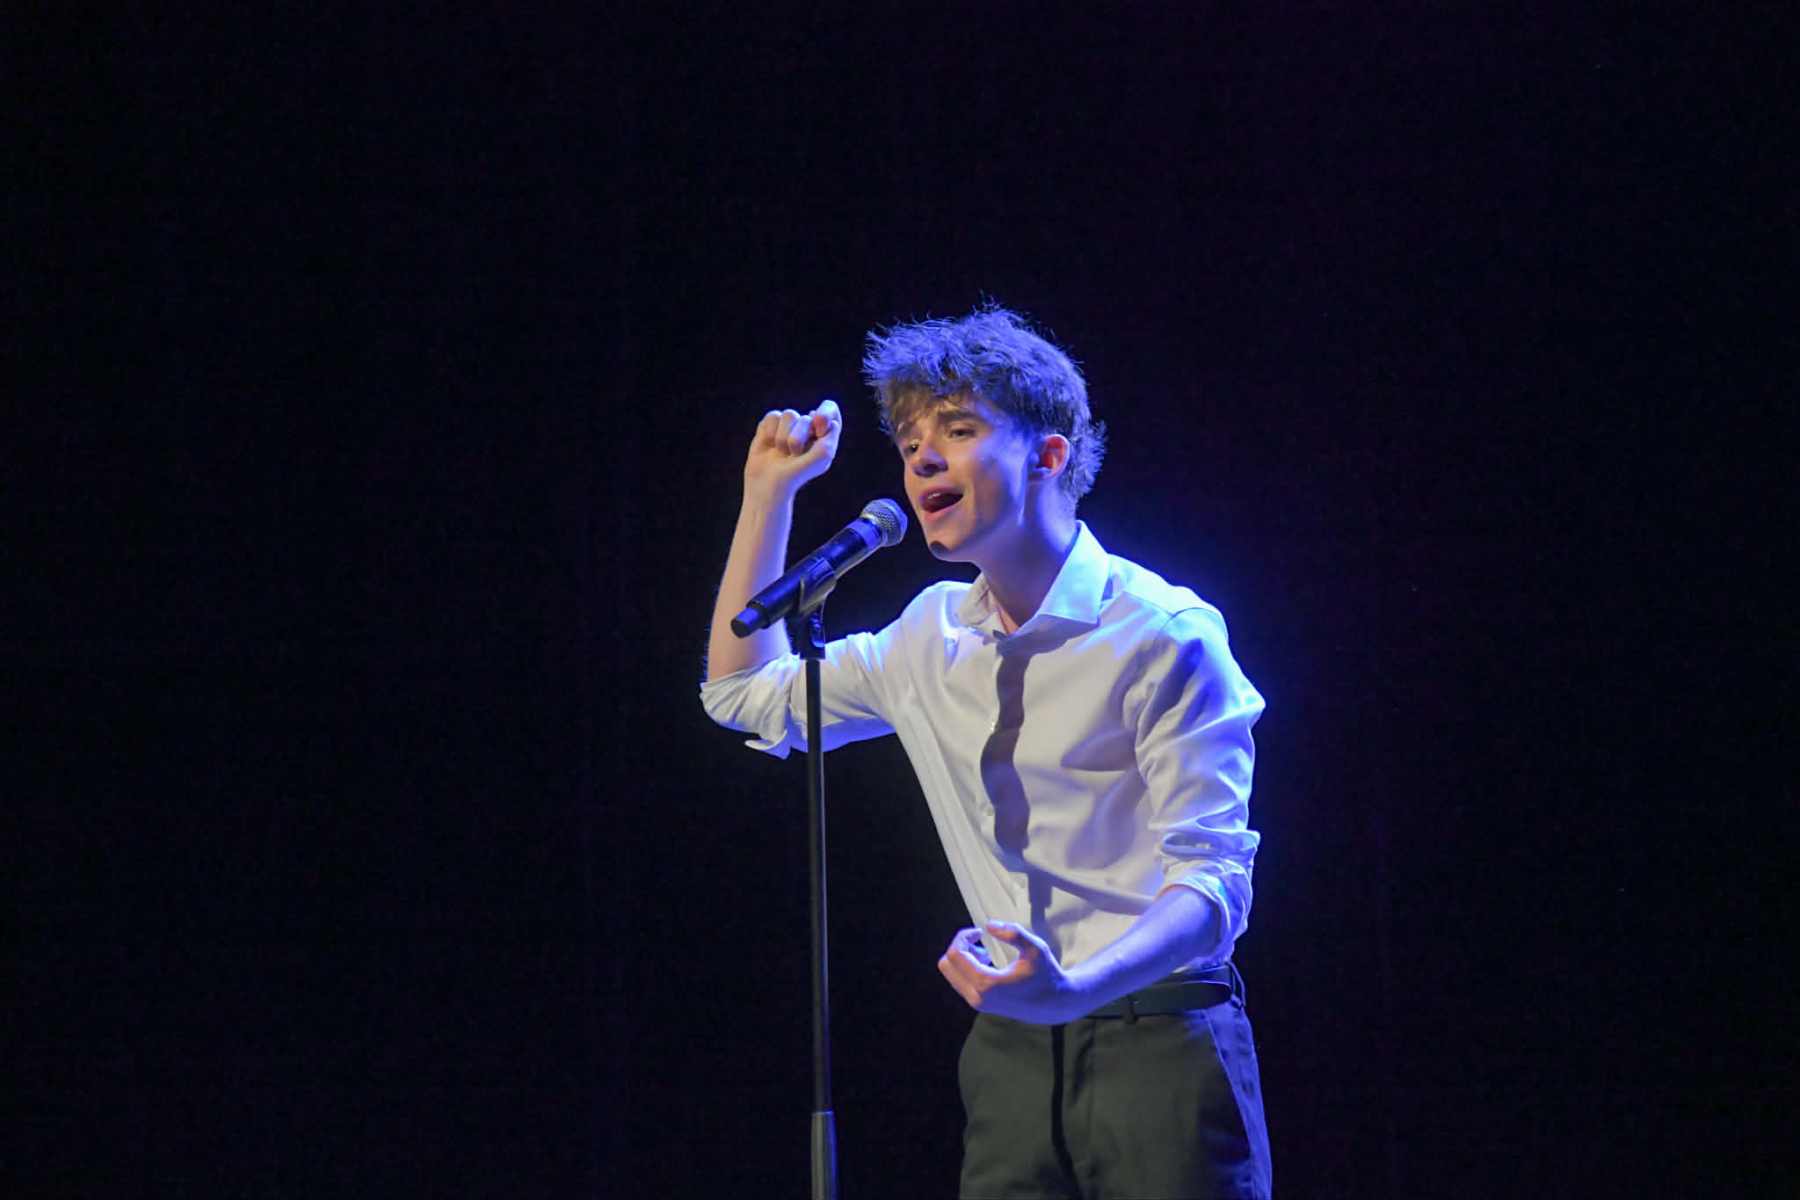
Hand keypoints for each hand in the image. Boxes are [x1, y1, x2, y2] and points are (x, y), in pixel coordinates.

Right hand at [744, 399, 840, 502]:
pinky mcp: (770, 425)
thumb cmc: (796, 475)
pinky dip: (770, 433)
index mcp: (823, 435)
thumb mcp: (820, 459)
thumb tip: (831, 421)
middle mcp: (807, 428)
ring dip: (783, 437)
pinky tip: (770, 445)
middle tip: (794, 455)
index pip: (831, 409)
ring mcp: (788, 426)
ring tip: (782, 452)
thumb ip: (830, 438)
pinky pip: (773, 416)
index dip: (825, 414)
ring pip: (789, 414)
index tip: (818, 431)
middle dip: (798, 439)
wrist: (768, 485)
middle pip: (806, 418)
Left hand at [936, 921, 1089, 1025]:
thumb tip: (988, 926)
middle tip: (979, 941)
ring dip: (962, 958)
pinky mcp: (979, 1005)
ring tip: (985, 954)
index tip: (979, 931)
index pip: (956, 954)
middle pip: (946, 965)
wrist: (1053, 1005)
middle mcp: (977, 997)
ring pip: (951, 974)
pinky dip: (966, 968)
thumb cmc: (1046, 973)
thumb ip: (1012, 933)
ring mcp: (977, 1003)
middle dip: (959, 947)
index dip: (963, 936)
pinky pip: (959, 981)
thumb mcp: (1035, 948)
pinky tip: (986, 964)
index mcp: (986, 984)